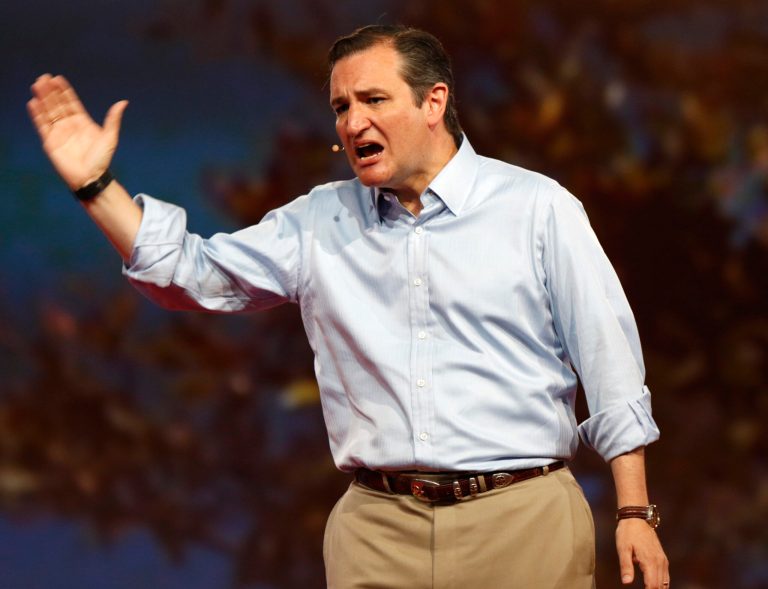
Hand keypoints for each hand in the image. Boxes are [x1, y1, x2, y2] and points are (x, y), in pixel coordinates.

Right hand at [27, 74, 127, 190]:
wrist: (91, 178)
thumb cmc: (102, 160)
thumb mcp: (110, 137)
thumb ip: (113, 119)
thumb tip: (123, 102)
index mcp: (83, 122)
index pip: (71, 102)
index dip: (64, 91)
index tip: (58, 79)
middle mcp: (69, 125)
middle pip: (57, 104)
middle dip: (50, 91)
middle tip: (44, 78)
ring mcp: (59, 133)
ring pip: (48, 112)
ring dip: (42, 98)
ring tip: (37, 84)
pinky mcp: (50, 142)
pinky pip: (42, 125)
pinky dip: (37, 114)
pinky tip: (33, 103)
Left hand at [616, 518, 668, 587]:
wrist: (636, 518)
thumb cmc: (627, 532)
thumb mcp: (623, 548)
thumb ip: (626, 566)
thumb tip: (626, 582)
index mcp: (649, 561)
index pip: (652, 585)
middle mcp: (659, 562)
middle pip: (660, 586)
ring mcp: (662, 559)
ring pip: (665, 582)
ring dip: (659, 588)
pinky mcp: (662, 557)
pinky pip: (665, 575)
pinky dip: (662, 583)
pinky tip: (656, 586)